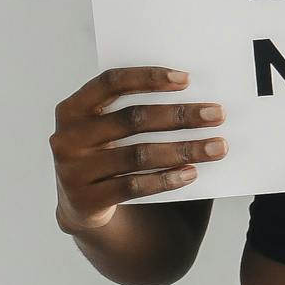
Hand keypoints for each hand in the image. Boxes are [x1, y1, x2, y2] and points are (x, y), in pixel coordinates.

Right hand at [51, 66, 226, 231]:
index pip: (111, 82)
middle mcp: (68, 137)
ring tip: (216, 147)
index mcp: (72, 109)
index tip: (187, 79)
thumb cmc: (105, 154)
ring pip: (138, 155)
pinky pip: (134, 186)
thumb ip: (131, 111)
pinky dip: (166, 179)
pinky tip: (191, 173)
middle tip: (216, 114)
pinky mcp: (87, 201)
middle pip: (132, 119)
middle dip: (179, 115)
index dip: (148, 78)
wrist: (78, 206)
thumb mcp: (106, 129)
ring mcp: (73, 171)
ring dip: (183, 149)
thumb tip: (193, 101)